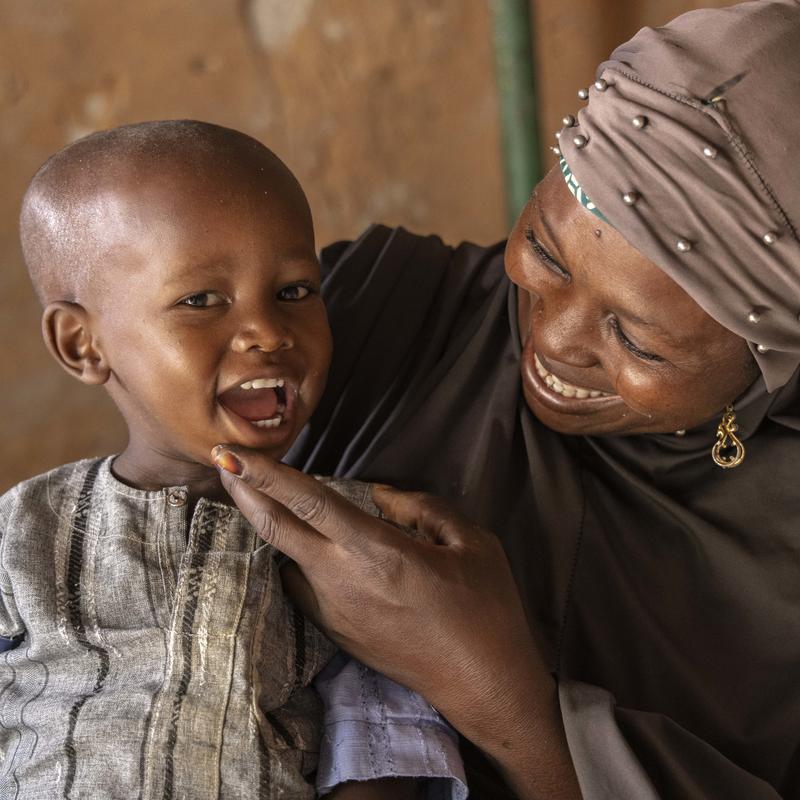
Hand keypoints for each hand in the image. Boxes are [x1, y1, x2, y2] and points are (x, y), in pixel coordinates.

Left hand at [212, 445, 580, 799]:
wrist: (480, 682)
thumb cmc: (484, 607)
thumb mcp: (470, 542)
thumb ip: (420, 507)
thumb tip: (380, 495)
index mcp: (377, 550)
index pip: (308, 501)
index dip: (266, 474)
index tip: (231, 452)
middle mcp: (342, 579)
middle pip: (275, 529)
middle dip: (243, 492)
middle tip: (223, 463)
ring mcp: (333, 610)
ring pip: (285, 558)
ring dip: (270, 526)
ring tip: (265, 498)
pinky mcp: (334, 632)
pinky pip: (301, 585)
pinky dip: (295, 558)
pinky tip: (308, 546)